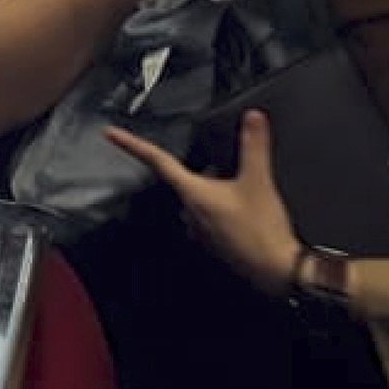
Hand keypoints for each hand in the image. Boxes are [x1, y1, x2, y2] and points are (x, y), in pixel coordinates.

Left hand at [106, 111, 300, 297]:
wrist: (277, 270)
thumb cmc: (263, 230)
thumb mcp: (259, 180)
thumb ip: (254, 145)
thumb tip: (252, 119)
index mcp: (193, 193)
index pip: (157, 161)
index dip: (133, 144)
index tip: (111, 134)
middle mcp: (190, 212)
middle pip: (182, 179)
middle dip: (198, 169)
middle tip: (219, 163)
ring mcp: (200, 230)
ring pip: (196, 198)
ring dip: (210, 189)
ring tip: (235, 186)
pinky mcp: (213, 243)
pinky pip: (208, 217)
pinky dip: (219, 206)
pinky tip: (240, 208)